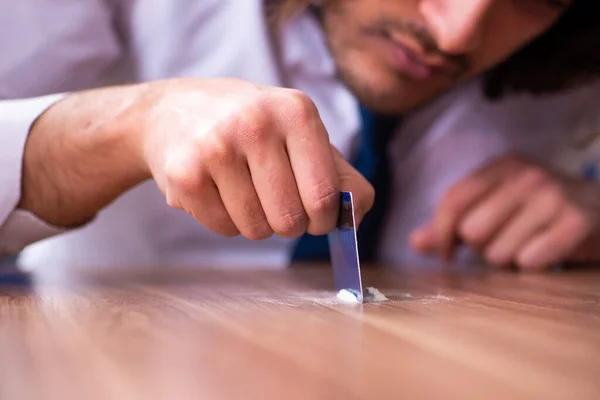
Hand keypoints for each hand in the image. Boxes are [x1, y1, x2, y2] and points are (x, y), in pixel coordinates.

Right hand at [19, 78, 373, 238]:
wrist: (172, 110)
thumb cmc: (249, 126)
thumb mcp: (298, 131)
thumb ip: (338, 173)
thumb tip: (354, 217)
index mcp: (296, 111)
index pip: (325, 196)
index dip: (324, 219)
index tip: (317, 217)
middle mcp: (256, 124)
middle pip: (290, 220)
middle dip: (288, 223)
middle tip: (276, 201)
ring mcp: (216, 147)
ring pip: (256, 230)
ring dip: (255, 222)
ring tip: (242, 188)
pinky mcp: (184, 174)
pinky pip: (223, 229)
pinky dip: (225, 221)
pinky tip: (215, 189)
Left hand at [410, 153, 599, 269]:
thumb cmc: (539, 214)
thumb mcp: (496, 208)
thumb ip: (453, 224)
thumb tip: (415, 241)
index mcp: (501, 166)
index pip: (452, 200)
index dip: (441, 233)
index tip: (446, 253)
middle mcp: (526, 175)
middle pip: (471, 231)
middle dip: (481, 249)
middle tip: (502, 243)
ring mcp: (553, 196)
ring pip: (497, 252)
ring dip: (508, 260)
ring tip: (527, 245)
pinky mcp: (576, 221)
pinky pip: (528, 262)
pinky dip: (532, 267)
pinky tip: (546, 254)